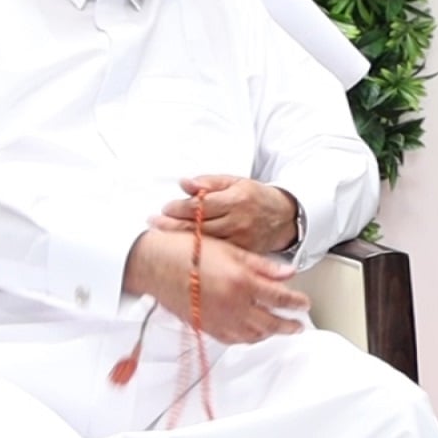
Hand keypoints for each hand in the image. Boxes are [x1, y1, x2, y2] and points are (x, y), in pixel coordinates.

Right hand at [123, 229, 309, 343]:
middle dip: (288, 325)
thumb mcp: (231, 250)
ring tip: (278, 330)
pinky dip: (246, 339)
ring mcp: (218, 318)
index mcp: (242, 282)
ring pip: (252, 335)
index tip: (304, 304)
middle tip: (298, 325)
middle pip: (270, 323)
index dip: (296, 302)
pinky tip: (251, 334)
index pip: (279, 298)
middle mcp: (232, 305)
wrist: (154, 263)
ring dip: (269, 334)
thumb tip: (288, 272)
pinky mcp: (204, 326)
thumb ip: (263, 265)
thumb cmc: (187, 251)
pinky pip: (232, 339)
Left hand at [155, 175, 298, 254]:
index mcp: (236, 199)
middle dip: (171, 225)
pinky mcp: (242, 255)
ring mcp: (240, 241)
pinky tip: (182, 249)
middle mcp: (238, 221)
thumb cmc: (256, 197)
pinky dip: (196, 252)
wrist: (284, 217)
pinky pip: (215, 255)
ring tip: (161, 235)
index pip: (199, 205)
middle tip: (154, 223)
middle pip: (197, 226)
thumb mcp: (234, 182)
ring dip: (179, 239)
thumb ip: (207, 182)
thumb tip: (183, 183)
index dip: (178, 207)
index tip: (165, 208)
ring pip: (203, 243)